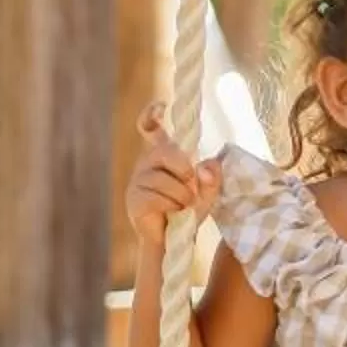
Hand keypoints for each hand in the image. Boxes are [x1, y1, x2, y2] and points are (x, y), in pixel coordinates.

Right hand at [126, 105, 221, 246]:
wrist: (173, 241)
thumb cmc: (188, 210)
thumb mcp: (208, 192)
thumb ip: (212, 177)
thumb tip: (206, 167)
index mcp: (163, 154)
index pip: (150, 128)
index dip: (151, 115)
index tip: (161, 106)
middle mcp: (147, 162)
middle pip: (166, 152)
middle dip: (185, 171)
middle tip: (192, 190)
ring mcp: (137, 179)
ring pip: (165, 180)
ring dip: (182, 197)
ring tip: (182, 207)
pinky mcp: (134, 198)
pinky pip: (157, 197)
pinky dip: (171, 207)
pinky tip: (171, 214)